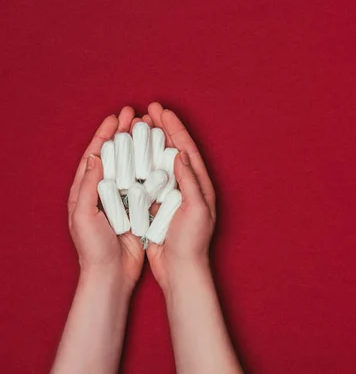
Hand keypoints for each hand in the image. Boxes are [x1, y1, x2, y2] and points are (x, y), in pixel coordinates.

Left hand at [67, 106, 144, 288]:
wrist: (110, 274)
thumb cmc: (92, 248)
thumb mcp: (83, 216)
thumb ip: (87, 185)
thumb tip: (96, 156)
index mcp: (84, 190)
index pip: (95, 154)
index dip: (105, 134)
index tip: (116, 116)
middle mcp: (103, 191)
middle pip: (114, 156)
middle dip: (124, 134)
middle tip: (136, 116)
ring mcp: (121, 200)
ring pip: (131, 167)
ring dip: (140, 148)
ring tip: (150, 131)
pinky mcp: (136, 209)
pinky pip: (145, 183)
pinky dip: (152, 168)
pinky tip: (161, 158)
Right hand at [143, 103, 216, 290]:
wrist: (181, 270)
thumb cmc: (192, 243)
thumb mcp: (197, 210)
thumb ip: (190, 182)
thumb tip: (181, 153)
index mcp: (201, 185)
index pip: (187, 149)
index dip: (175, 128)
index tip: (162, 111)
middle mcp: (188, 187)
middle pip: (173, 151)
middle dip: (162, 129)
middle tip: (149, 110)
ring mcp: (173, 196)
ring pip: (159, 162)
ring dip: (149, 144)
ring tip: (138, 127)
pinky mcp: (159, 206)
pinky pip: (149, 179)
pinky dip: (140, 165)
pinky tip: (129, 156)